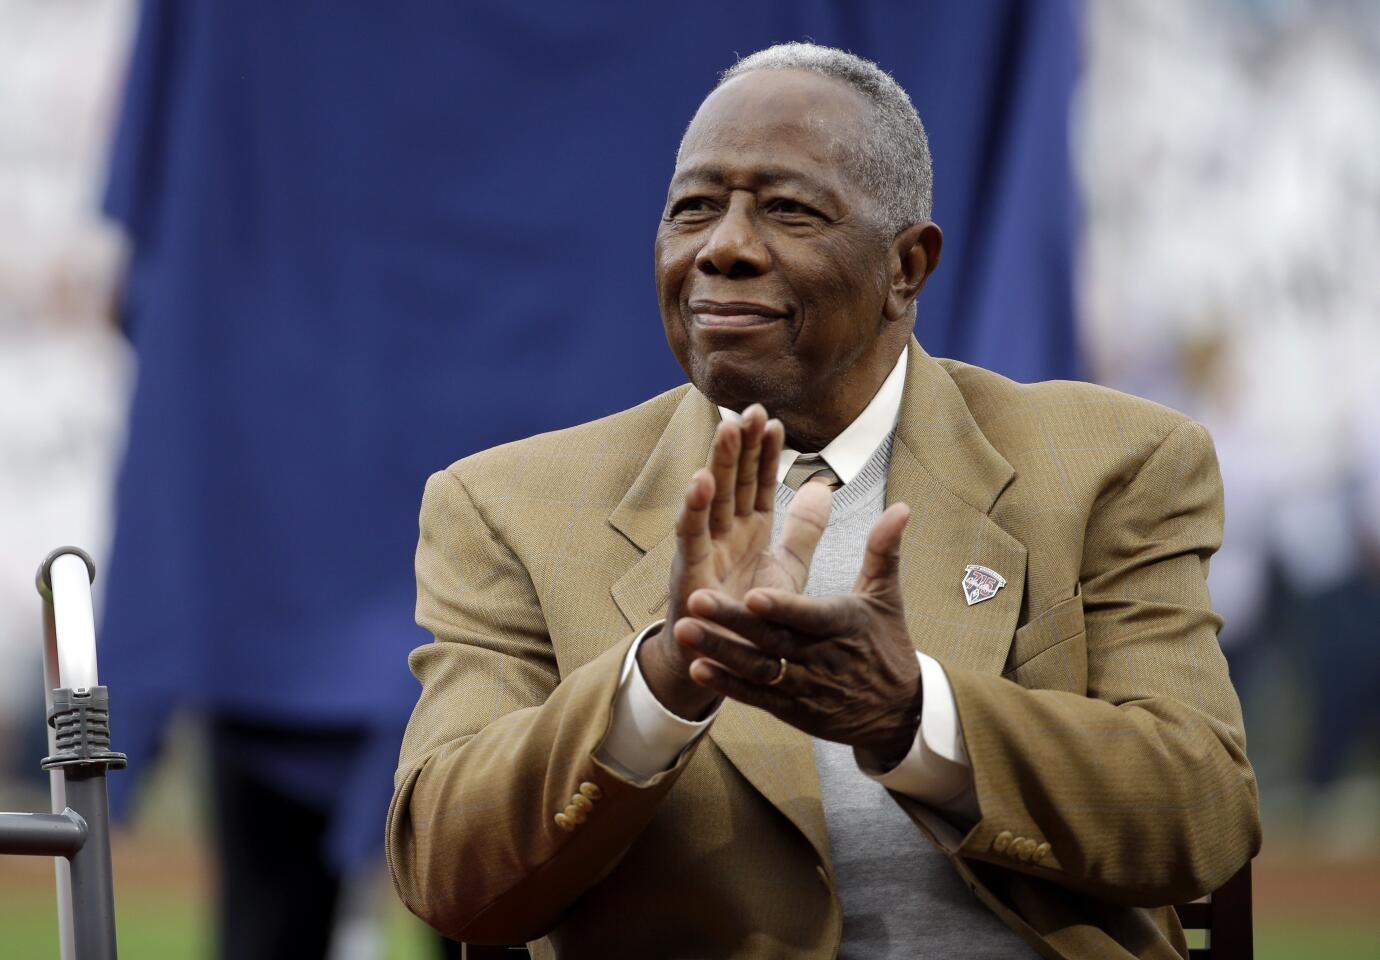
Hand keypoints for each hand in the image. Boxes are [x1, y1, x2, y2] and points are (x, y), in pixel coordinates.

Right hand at [639, 404, 834, 718]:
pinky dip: (694, 508)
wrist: (725, 663)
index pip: (759, 482)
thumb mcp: (787, 568)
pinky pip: (690, 535)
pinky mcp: (688, 571)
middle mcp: (726, 533)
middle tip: (750, 409)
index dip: (766, 454)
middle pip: (735, 480)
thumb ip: (804, 529)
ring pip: (712, 498)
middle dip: (742, 446)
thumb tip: (822, 486)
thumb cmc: (752, 614)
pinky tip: (700, 481)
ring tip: (726, 429)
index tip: (775, 422)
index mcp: (751, 529)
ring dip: (717, 463)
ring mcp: (705, 549)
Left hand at [674, 501, 922, 762]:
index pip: (809, 616)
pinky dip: (728, 685)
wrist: (898, 711)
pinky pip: (757, 698)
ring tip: (684, 630)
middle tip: (695, 599)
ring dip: (720, 652)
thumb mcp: (886, 597)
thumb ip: (883, 551)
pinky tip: (698, 668)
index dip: (781, 608)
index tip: (751, 594)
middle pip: (772, 640)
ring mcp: (806, 687)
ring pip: (758, 669)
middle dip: (732, 622)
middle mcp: (823, 657)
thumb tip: (901, 507)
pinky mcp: (793, 710)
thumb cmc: (886, 643)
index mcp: (844, 624)